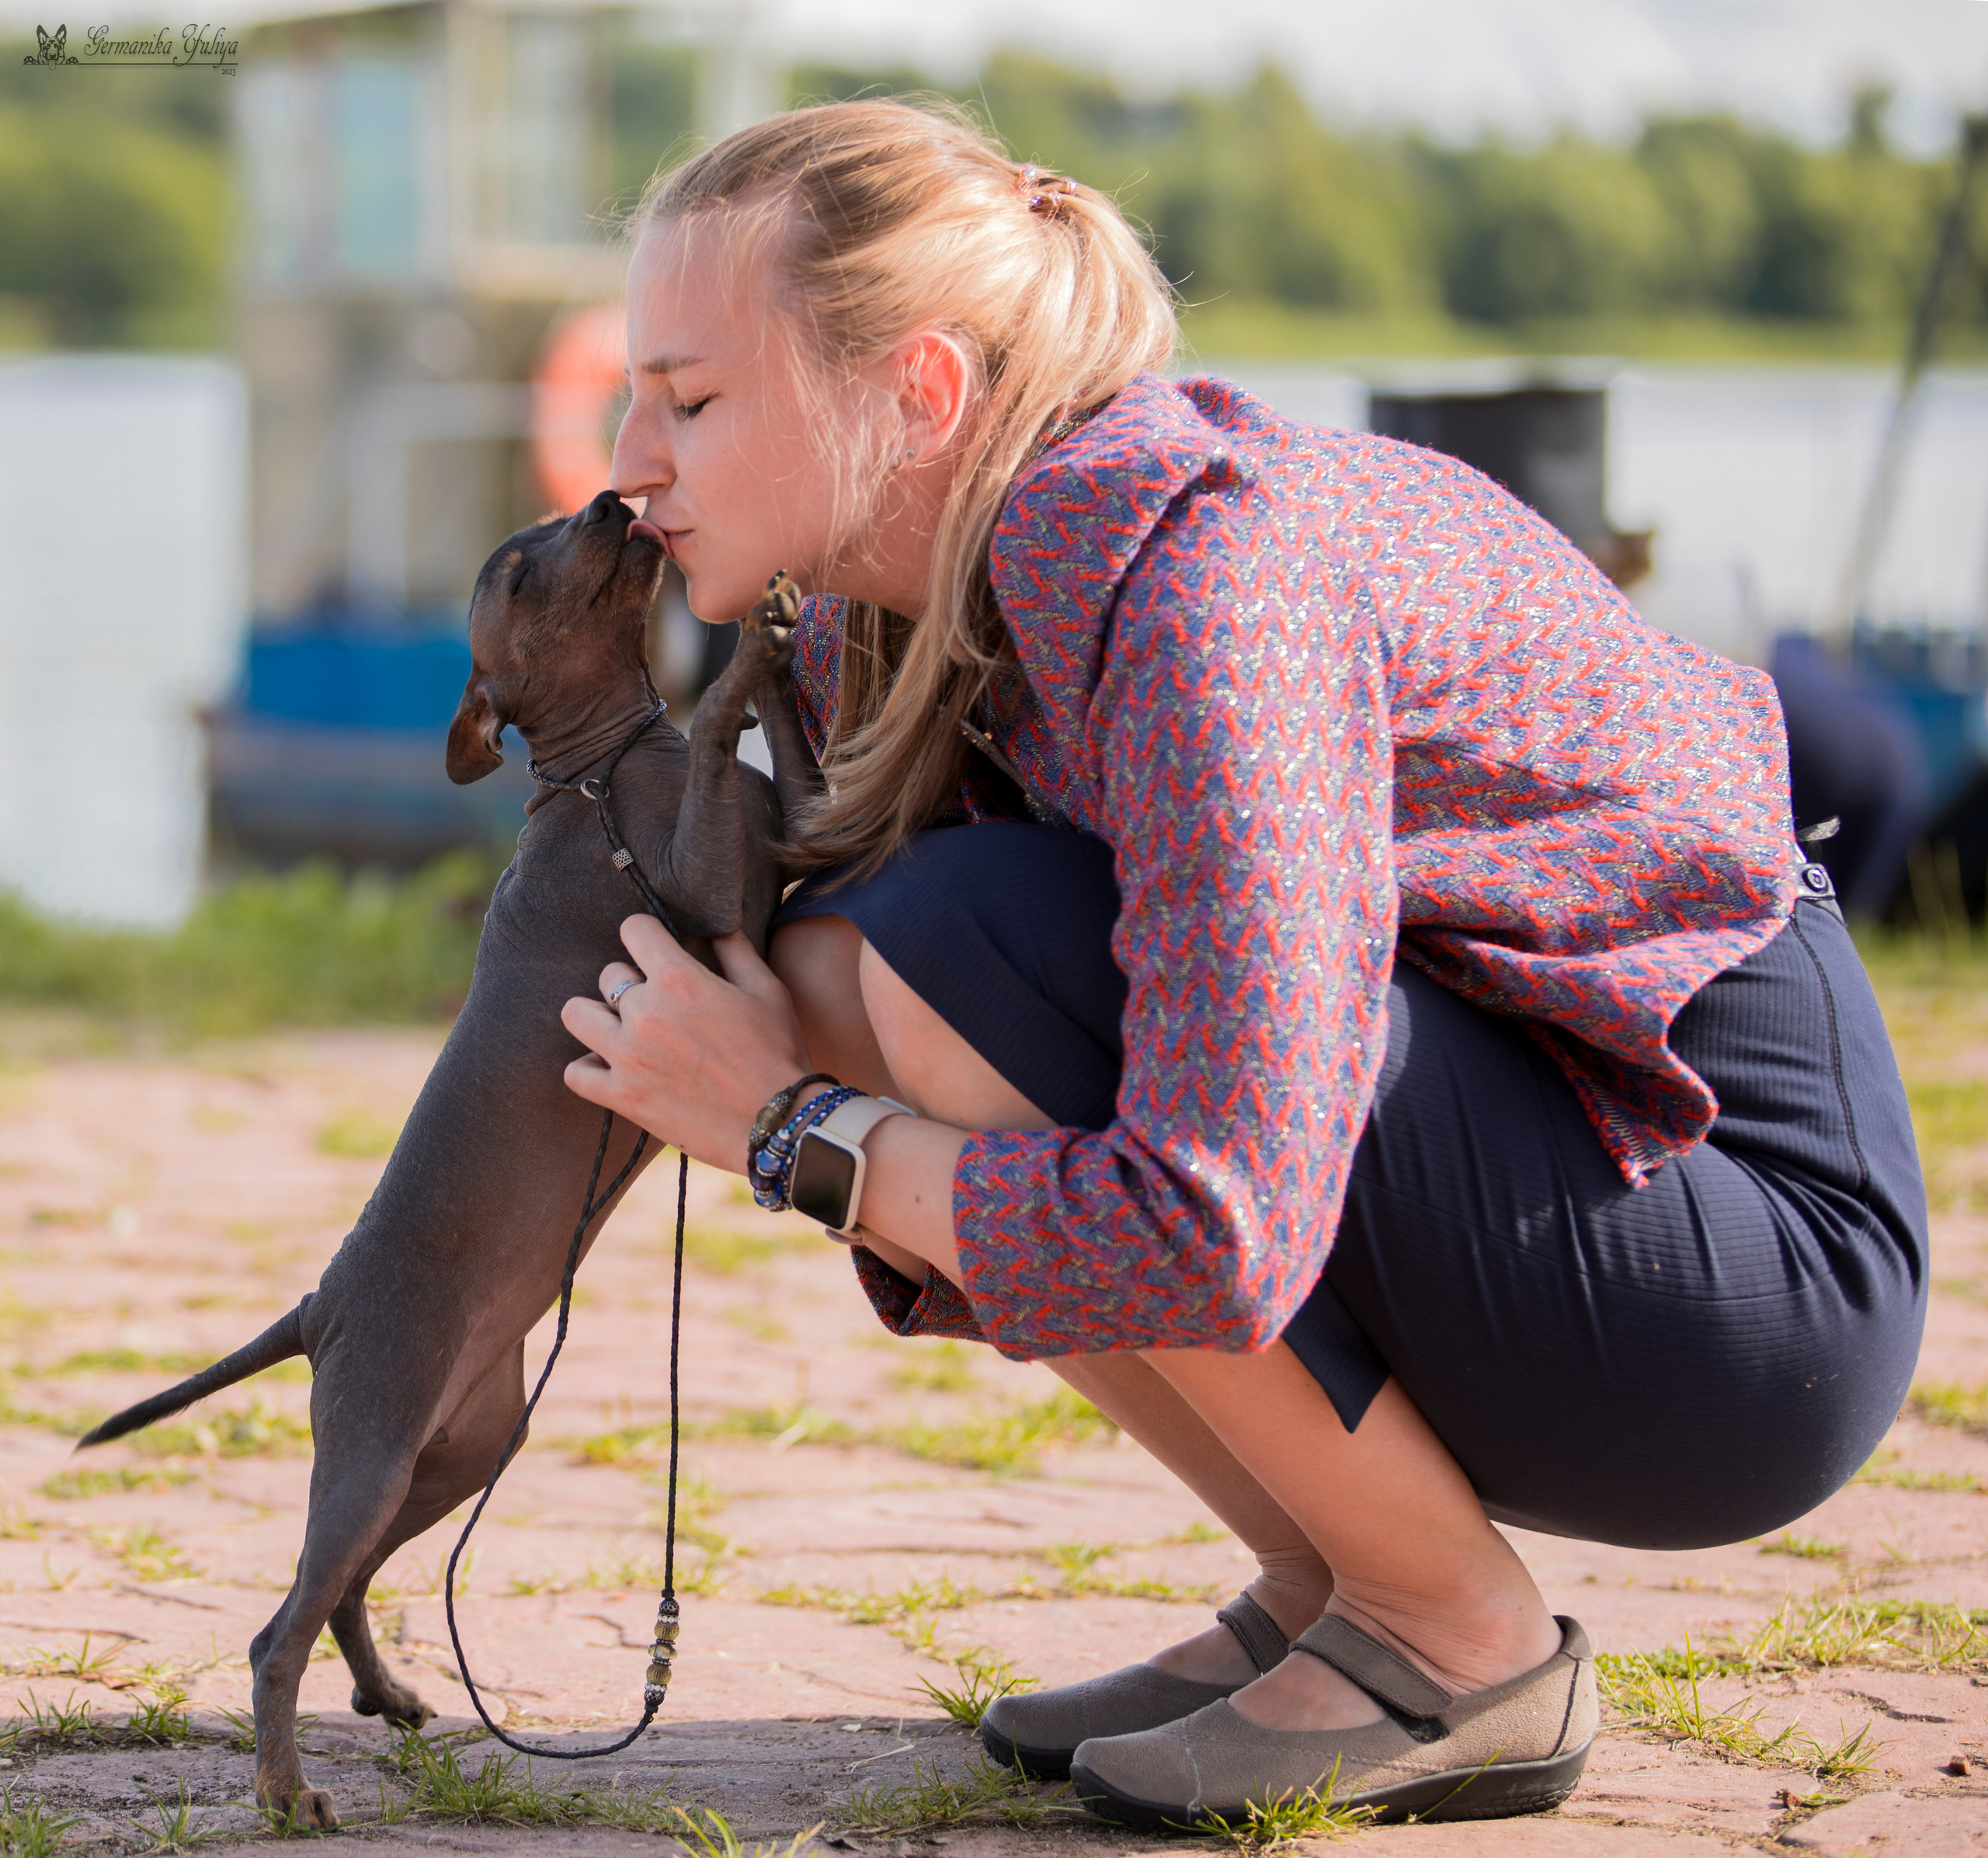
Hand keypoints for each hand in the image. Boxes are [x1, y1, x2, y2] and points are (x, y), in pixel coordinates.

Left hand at [561, 916, 812, 1172]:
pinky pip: (576, 1073)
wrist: (777, 1122)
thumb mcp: (768, 990)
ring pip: (577, 1015)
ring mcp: (628, 1056)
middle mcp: (645, 1012)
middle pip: (609, 974)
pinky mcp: (623, 1096)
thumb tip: (717, 925)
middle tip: (656, 1001)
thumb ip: (737, 951)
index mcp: (680, 979)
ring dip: (597, 1016)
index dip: (646, 934)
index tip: (655, 947)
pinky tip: (611, 1064)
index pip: (634, 929)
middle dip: (632, 980)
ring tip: (620, 1027)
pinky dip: (588, 1066)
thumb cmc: (778, 1053)